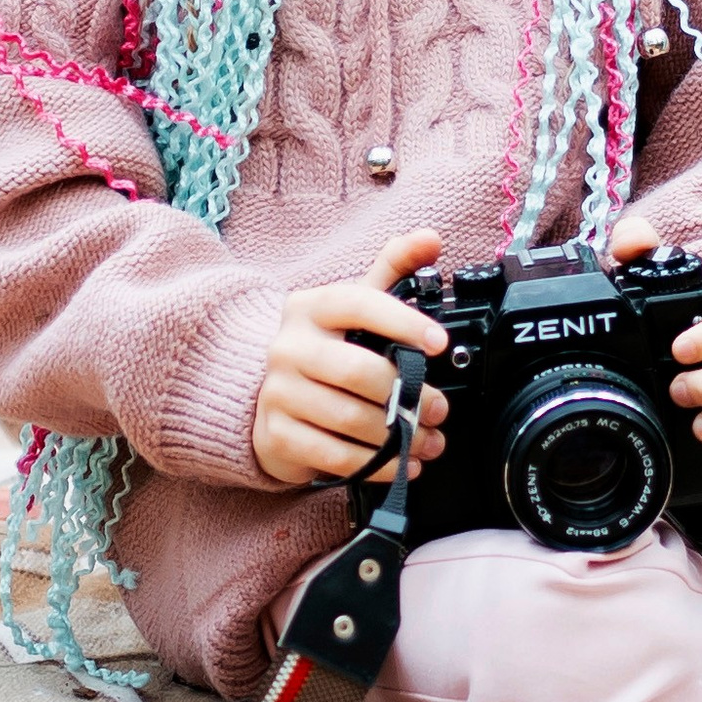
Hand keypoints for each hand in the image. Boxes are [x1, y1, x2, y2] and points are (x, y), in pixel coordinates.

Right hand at [251, 229, 449, 491]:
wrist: (263, 391)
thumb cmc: (324, 345)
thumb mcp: (353, 304)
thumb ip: (393, 267)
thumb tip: (431, 238)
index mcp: (311, 307)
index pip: (357, 304)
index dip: (401, 321)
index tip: (437, 343)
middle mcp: (288, 347)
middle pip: (356, 372)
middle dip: (408, 395)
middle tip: (439, 408)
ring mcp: (278, 393)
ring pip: (348, 419)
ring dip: (398, 437)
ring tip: (429, 440)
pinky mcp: (276, 434)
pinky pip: (334, 455)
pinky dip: (375, 464)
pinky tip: (400, 463)